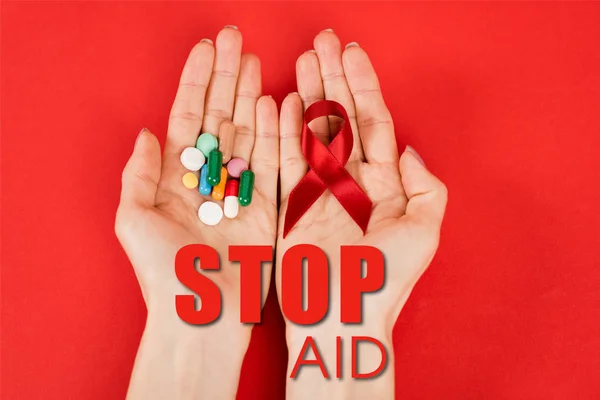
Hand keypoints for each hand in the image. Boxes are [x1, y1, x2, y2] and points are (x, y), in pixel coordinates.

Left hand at [115, 27, 277, 398]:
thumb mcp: (134, 222)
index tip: (208, 48)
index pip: (188, 117)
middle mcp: (209, 179)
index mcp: (175, 179)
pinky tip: (277, 102)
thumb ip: (139, 174)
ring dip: (251, 95)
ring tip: (255, 61)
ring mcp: (239, 190)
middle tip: (237, 40)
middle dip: (227, 78)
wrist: (203, 316)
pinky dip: (277, 133)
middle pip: (220, 117)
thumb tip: (146, 133)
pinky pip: (274, 162)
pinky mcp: (266, 207)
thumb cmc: (163, 274)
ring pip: (248, 132)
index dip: (197, 81)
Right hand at [276, 31, 446, 397]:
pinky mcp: (293, 205)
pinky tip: (281, 103)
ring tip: (302, 61)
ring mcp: (320, 191)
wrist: (342, 316)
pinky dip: (283, 132)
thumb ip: (425, 186)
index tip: (350, 52)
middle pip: (342, 118)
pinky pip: (287, 160)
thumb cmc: (385, 280)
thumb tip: (409, 151)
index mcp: (384, 184)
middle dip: (333, 78)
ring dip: (308, 96)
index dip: (363, 85)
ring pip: (313, 133)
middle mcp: (351, 182)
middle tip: (321, 41)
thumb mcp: (423, 231)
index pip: (373, 122)